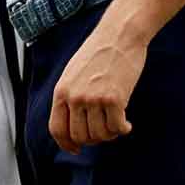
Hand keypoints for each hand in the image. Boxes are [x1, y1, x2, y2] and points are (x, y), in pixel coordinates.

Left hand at [49, 23, 142, 152]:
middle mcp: (74, 97)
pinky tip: (127, 123)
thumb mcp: (73, 74)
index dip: (66, 144)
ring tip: (116, 121)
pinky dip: (124, 129)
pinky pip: (117, 128)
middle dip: (93, 139)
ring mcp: (93, 98)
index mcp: (61, 91)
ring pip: (100, 135)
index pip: (57, 128)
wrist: (118, 36)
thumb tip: (74, 126)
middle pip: (81, 136)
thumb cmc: (98, 54)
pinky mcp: (114, 99)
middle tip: (104, 130)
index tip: (76, 149)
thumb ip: (71, 97)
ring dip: (110, 133)